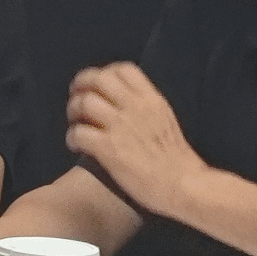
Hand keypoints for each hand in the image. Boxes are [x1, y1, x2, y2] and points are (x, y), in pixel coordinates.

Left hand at [65, 63, 206, 217]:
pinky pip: (79, 132)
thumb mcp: (166, 121)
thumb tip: (124, 104)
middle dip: (81, 86)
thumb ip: (146, 109)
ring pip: (84, 103)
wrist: (184, 186)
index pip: (123, 69)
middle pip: (98, 79)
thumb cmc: (177, 161)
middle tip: (76, 98)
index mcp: (152, 99)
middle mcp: (135, 107)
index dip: (103, 73)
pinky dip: (72, 137)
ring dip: (73, 111)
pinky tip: (75, 145)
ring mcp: (121, 127)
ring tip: (75, 124)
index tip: (96, 86)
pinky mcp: (109, 149)